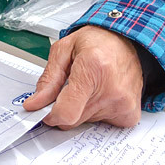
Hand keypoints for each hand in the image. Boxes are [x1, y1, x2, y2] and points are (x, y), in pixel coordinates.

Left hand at [22, 25, 144, 128]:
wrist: (128, 39)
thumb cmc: (99, 41)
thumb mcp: (64, 50)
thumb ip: (47, 80)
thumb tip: (35, 104)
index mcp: (93, 68)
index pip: (66, 112)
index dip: (51, 114)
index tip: (47, 108)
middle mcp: (112, 88)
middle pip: (73, 119)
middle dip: (66, 106)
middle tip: (72, 86)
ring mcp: (123, 103)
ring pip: (85, 122)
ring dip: (82, 107)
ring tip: (91, 85)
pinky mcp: (130, 113)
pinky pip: (102, 124)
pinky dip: (97, 112)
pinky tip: (103, 93)